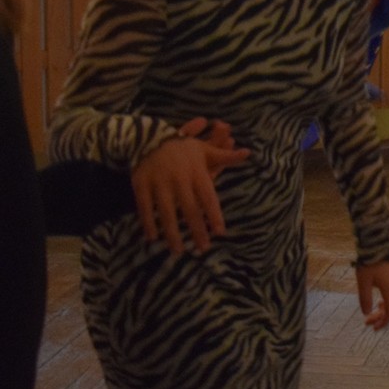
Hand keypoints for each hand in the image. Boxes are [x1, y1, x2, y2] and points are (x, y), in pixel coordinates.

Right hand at [131, 118, 249, 254]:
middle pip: (189, 209)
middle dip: (197, 230)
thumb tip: (247, 153)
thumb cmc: (183, 148)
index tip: (220, 232)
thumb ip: (225, 156)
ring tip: (179, 250)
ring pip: (167, 212)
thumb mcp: (204, 150)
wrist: (150, 137)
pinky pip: (145, 207)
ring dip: (173, 233)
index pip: (208, 197)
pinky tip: (153, 237)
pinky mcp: (141, 184)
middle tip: (203, 248)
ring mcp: (159, 182)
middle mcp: (179, 179)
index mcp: (197, 172)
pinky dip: (148, 223)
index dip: (214, 215)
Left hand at [356, 260, 388, 329]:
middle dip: (380, 317)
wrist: (377, 246)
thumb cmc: (369, 264)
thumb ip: (365, 299)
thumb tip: (366, 313)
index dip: (383, 322)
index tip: (373, 328)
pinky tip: (378, 302)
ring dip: (382, 309)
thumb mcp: (363, 283)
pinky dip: (385, 301)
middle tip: (367, 322)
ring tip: (370, 313)